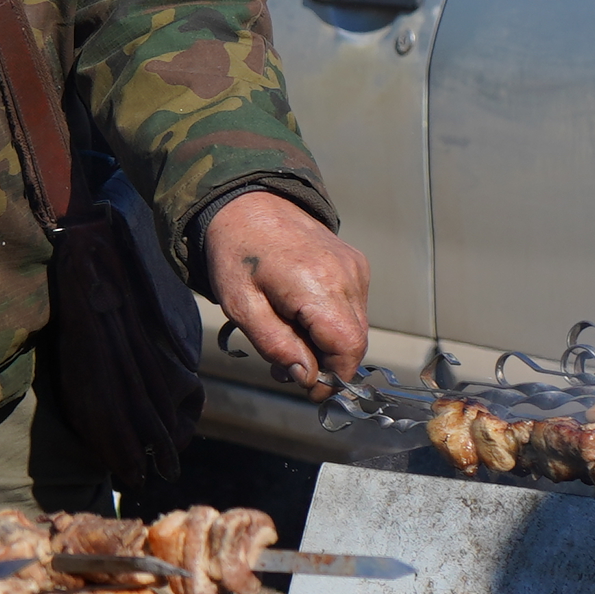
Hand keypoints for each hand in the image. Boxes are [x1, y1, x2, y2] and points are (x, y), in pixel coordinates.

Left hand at [206, 189, 369, 397]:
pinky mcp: (355, 264)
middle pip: (355, 341)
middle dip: (327, 364)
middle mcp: (346, 275)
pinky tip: (302, 317)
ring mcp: (355, 267)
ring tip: (290, 339)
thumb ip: (276, 345)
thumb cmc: (238, 253)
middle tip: (289, 368)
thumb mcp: (242, 306)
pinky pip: (353, 307)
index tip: (310, 389)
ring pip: (356, 326)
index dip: (334, 376)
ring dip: (329, 344)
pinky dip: (333, 322)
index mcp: (318, 285)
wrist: (249, 203)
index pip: (348, 347)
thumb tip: (307, 376)